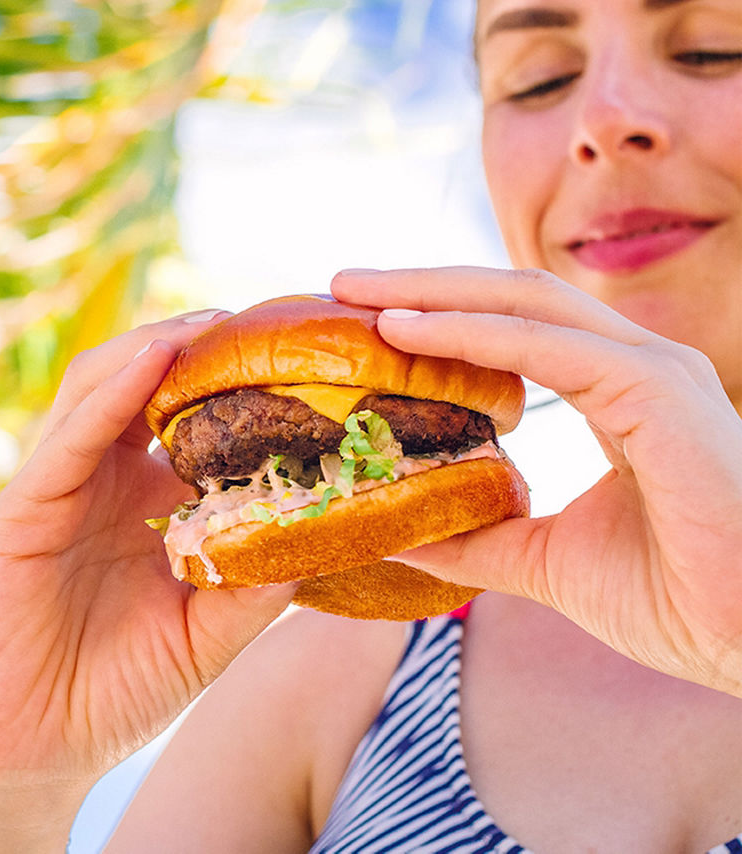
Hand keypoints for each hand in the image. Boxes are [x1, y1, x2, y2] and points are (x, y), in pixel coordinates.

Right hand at [0, 310, 297, 851]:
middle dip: (200, 347)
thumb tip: (329, 531)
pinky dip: (108, 393)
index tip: (304, 360)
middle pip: (145, 386)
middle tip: (265, 319)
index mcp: (145, 507)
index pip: (191, 424)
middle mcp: (101, 485)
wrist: (34, 752)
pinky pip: (66, 439)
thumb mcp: (207, 635)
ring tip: (214, 322)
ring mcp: (57, 491)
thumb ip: (257, 584)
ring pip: (99, 389)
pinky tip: (151, 360)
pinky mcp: (19, 511)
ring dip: (153, 347)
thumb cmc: (116, 693)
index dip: (240, 387)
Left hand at [333, 267, 741, 697]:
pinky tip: (406, 331)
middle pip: (511, 298)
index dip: (439, 316)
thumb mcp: (546, 562)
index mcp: (620, 391)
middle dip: (421, 286)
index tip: (364, 319)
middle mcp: (638, 366)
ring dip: (432, 294)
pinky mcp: (660, 390)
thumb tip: (401, 529)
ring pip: (524, 304)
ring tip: (356, 296)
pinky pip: (546, 346)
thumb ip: (480, 538)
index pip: (514, 329)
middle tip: (341, 286)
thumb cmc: (680, 599)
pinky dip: (469, 335)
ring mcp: (655, 370)